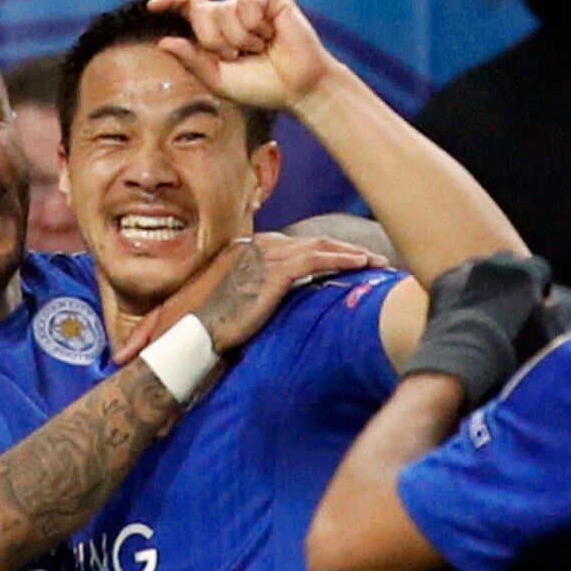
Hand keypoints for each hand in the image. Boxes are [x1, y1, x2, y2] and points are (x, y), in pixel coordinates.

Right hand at [114, 234, 385, 362]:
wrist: (194, 328)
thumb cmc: (207, 322)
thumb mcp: (232, 299)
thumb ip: (254, 293)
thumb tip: (267, 303)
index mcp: (249, 249)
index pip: (295, 246)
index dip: (323, 251)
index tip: (344, 259)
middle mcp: (261, 245)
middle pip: (313, 242)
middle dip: (343, 248)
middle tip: (369, 258)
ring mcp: (268, 255)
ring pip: (321, 247)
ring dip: (351, 253)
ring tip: (375, 261)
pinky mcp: (277, 271)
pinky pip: (319, 260)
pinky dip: (342, 259)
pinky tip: (362, 263)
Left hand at [145, 0, 336, 111]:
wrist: (299, 89)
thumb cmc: (261, 87)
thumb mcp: (219, 80)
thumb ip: (192, 61)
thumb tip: (162, 41)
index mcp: (215, 29)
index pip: (187, 5)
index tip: (153, 5)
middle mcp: (231, 11)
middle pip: (201, 13)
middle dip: (215, 41)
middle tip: (239, 57)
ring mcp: (252, 3)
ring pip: (225, 10)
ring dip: (240, 39)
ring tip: (260, 49)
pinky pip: (248, 5)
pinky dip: (256, 27)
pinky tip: (271, 37)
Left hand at [402, 252, 551, 404]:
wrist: (466, 359)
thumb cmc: (514, 352)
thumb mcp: (548, 338)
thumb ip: (555, 316)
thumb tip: (550, 305)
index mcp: (528, 272)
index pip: (539, 268)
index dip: (538, 285)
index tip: (534, 301)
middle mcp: (498, 263)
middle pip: (508, 262)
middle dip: (509, 279)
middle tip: (506, 305)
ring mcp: (468, 270)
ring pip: (479, 269)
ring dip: (482, 284)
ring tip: (481, 311)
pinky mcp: (444, 282)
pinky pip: (454, 282)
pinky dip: (458, 294)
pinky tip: (460, 316)